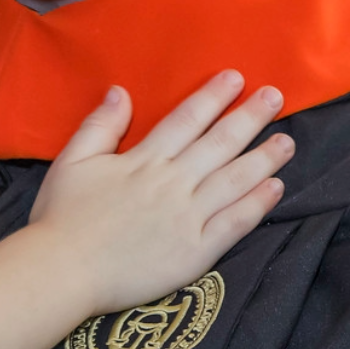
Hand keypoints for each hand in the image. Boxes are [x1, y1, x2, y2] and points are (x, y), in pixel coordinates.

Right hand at [28, 72, 291, 315]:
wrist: (63, 270)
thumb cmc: (62, 216)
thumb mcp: (72, 160)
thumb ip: (100, 125)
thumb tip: (121, 91)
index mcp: (143, 159)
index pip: (186, 120)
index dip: (213, 97)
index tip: (237, 78)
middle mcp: (172, 183)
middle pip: (219, 144)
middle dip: (249, 117)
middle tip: (276, 97)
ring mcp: (187, 218)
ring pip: (234, 180)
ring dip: (263, 158)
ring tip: (287, 141)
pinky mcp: (195, 252)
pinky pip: (234, 224)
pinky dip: (257, 205)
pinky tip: (275, 188)